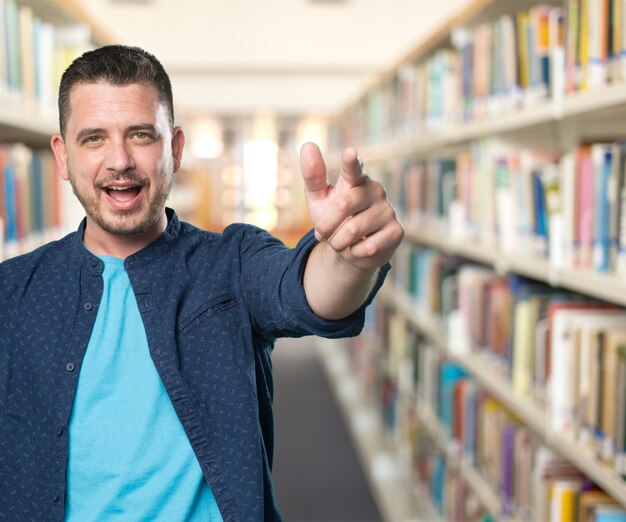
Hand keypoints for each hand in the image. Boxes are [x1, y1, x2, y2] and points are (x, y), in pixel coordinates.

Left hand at [300, 142, 403, 269]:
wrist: (351, 249)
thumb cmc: (335, 219)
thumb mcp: (319, 199)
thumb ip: (313, 175)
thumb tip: (307, 144)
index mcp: (356, 180)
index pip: (353, 168)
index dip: (351, 162)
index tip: (350, 153)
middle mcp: (375, 190)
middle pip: (343, 205)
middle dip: (326, 226)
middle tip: (322, 234)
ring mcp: (388, 210)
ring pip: (353, 229)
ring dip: (338, 242)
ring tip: (340, 242)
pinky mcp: (396, 231)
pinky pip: (367, 247)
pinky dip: (354, 253)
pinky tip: (358, 248)